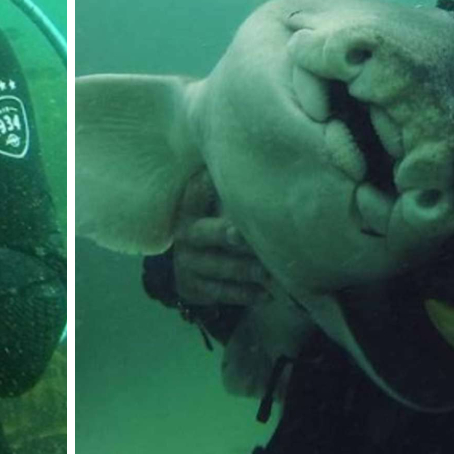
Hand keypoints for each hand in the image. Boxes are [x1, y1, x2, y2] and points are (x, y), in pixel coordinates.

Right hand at [171, 169, 271, 306]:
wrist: (193, 267)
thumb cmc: (218, 226)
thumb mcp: (216, 206)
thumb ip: (232, 190)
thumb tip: (266, 159)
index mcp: (189, 208)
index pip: (194, 193)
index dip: (206, 184)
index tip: (219, 176)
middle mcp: (184, 235)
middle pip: (202, 233)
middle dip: (223, 233)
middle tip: (242, 233)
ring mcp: (187, 263)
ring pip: (216, 267)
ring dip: (244, 270)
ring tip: (270, 272)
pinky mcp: (193, 287)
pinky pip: (220, 292)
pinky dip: (244, 294)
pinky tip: (266, 293)